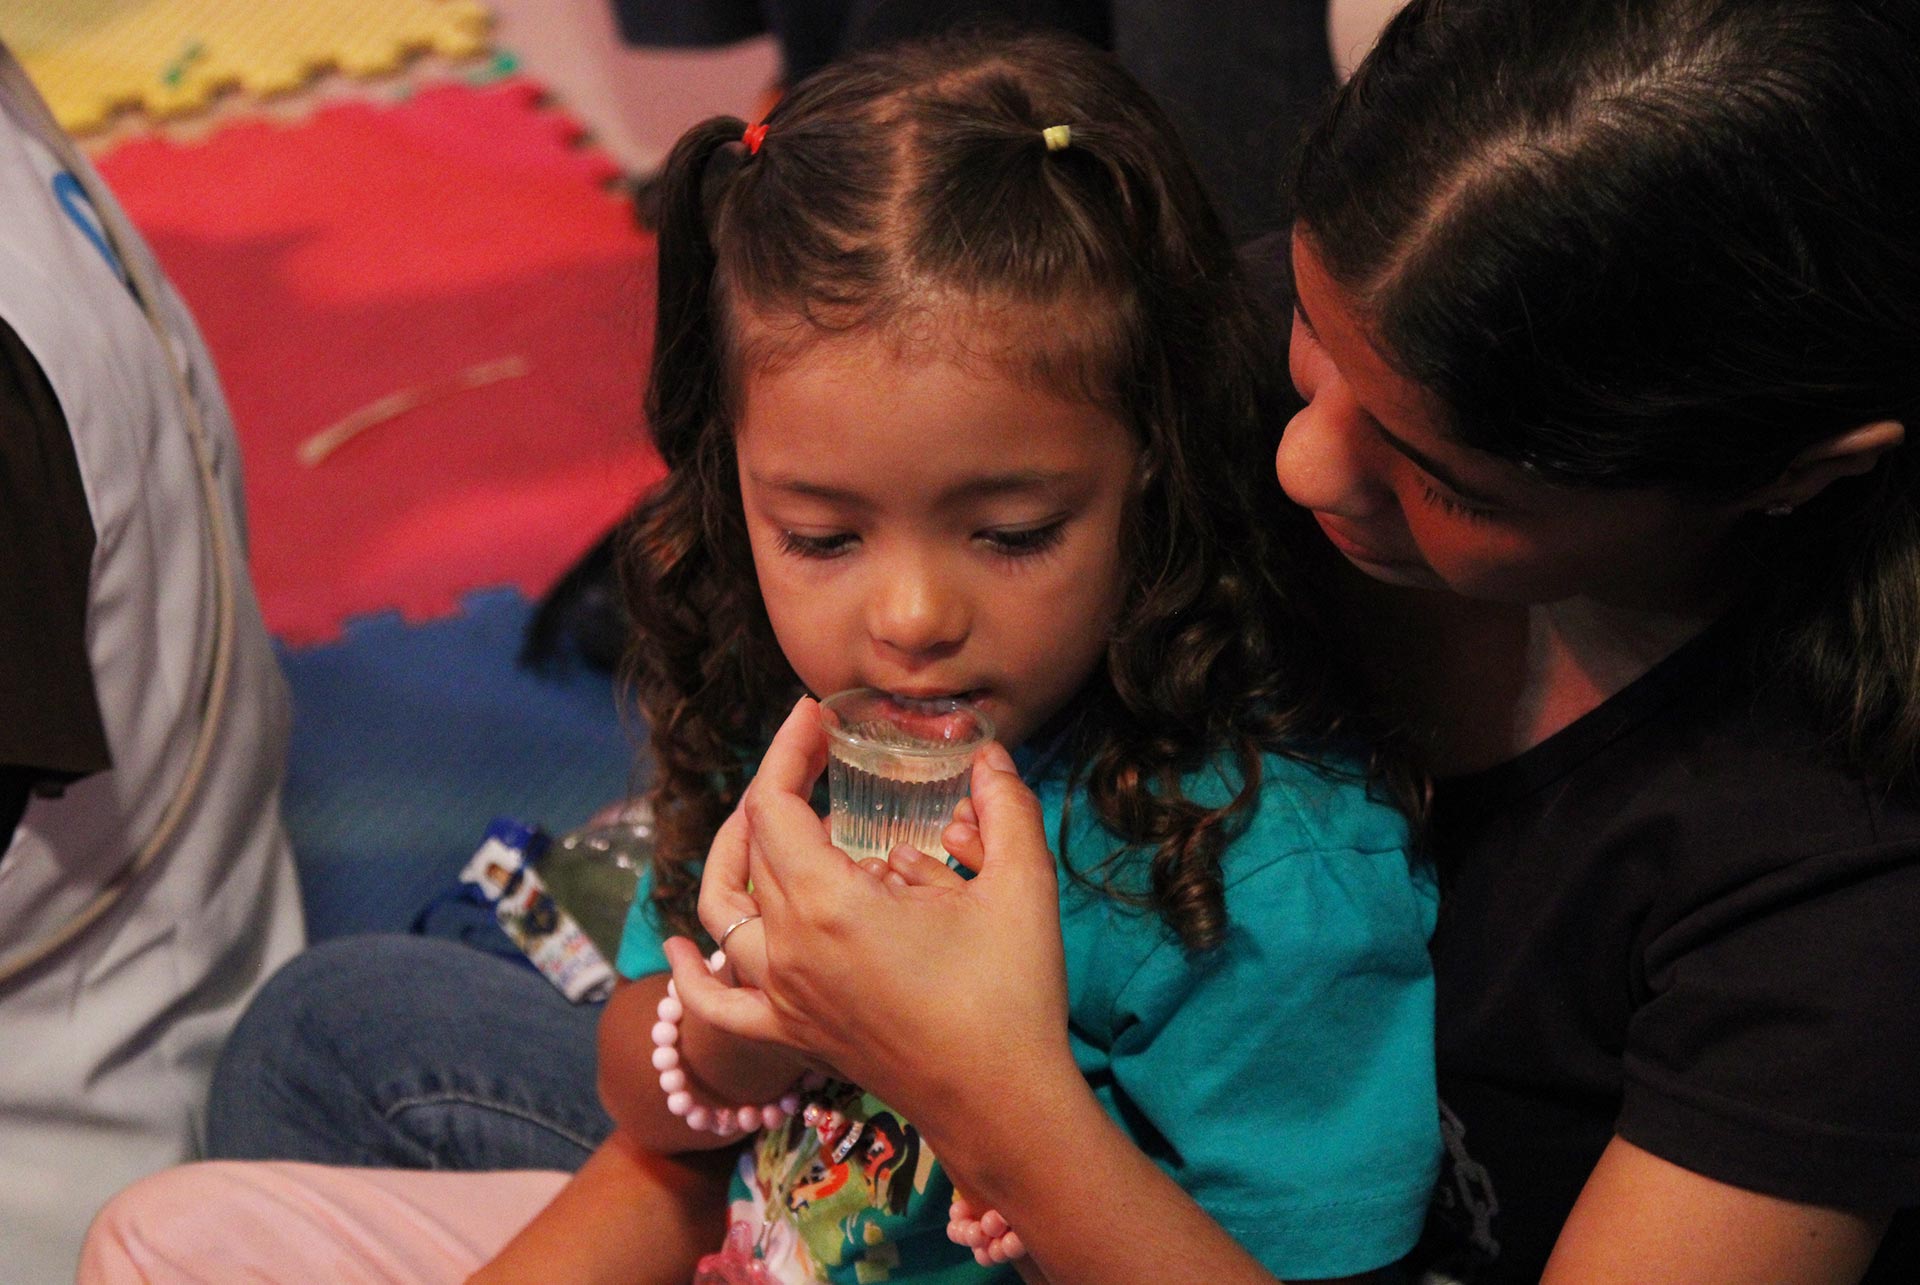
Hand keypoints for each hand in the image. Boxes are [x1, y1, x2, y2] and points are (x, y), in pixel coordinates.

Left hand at [666, 697, 1073, 1134]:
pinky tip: (682, 945)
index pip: (775, 805)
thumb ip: (1006, 807)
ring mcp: (782, 996)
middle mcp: (787, 948)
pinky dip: (691, 973)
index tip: (817, 717)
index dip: (788, 750)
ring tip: (769, 820)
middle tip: (821, 754)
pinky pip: (717, 1004)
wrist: (1002, 1105)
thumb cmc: (1011, 996)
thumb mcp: (1021, 885)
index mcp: (828, 904)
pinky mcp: (794, 1034)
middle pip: (754, 847)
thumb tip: (991, 757)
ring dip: (736, 855)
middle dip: (781, 787)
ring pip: (724, 911)